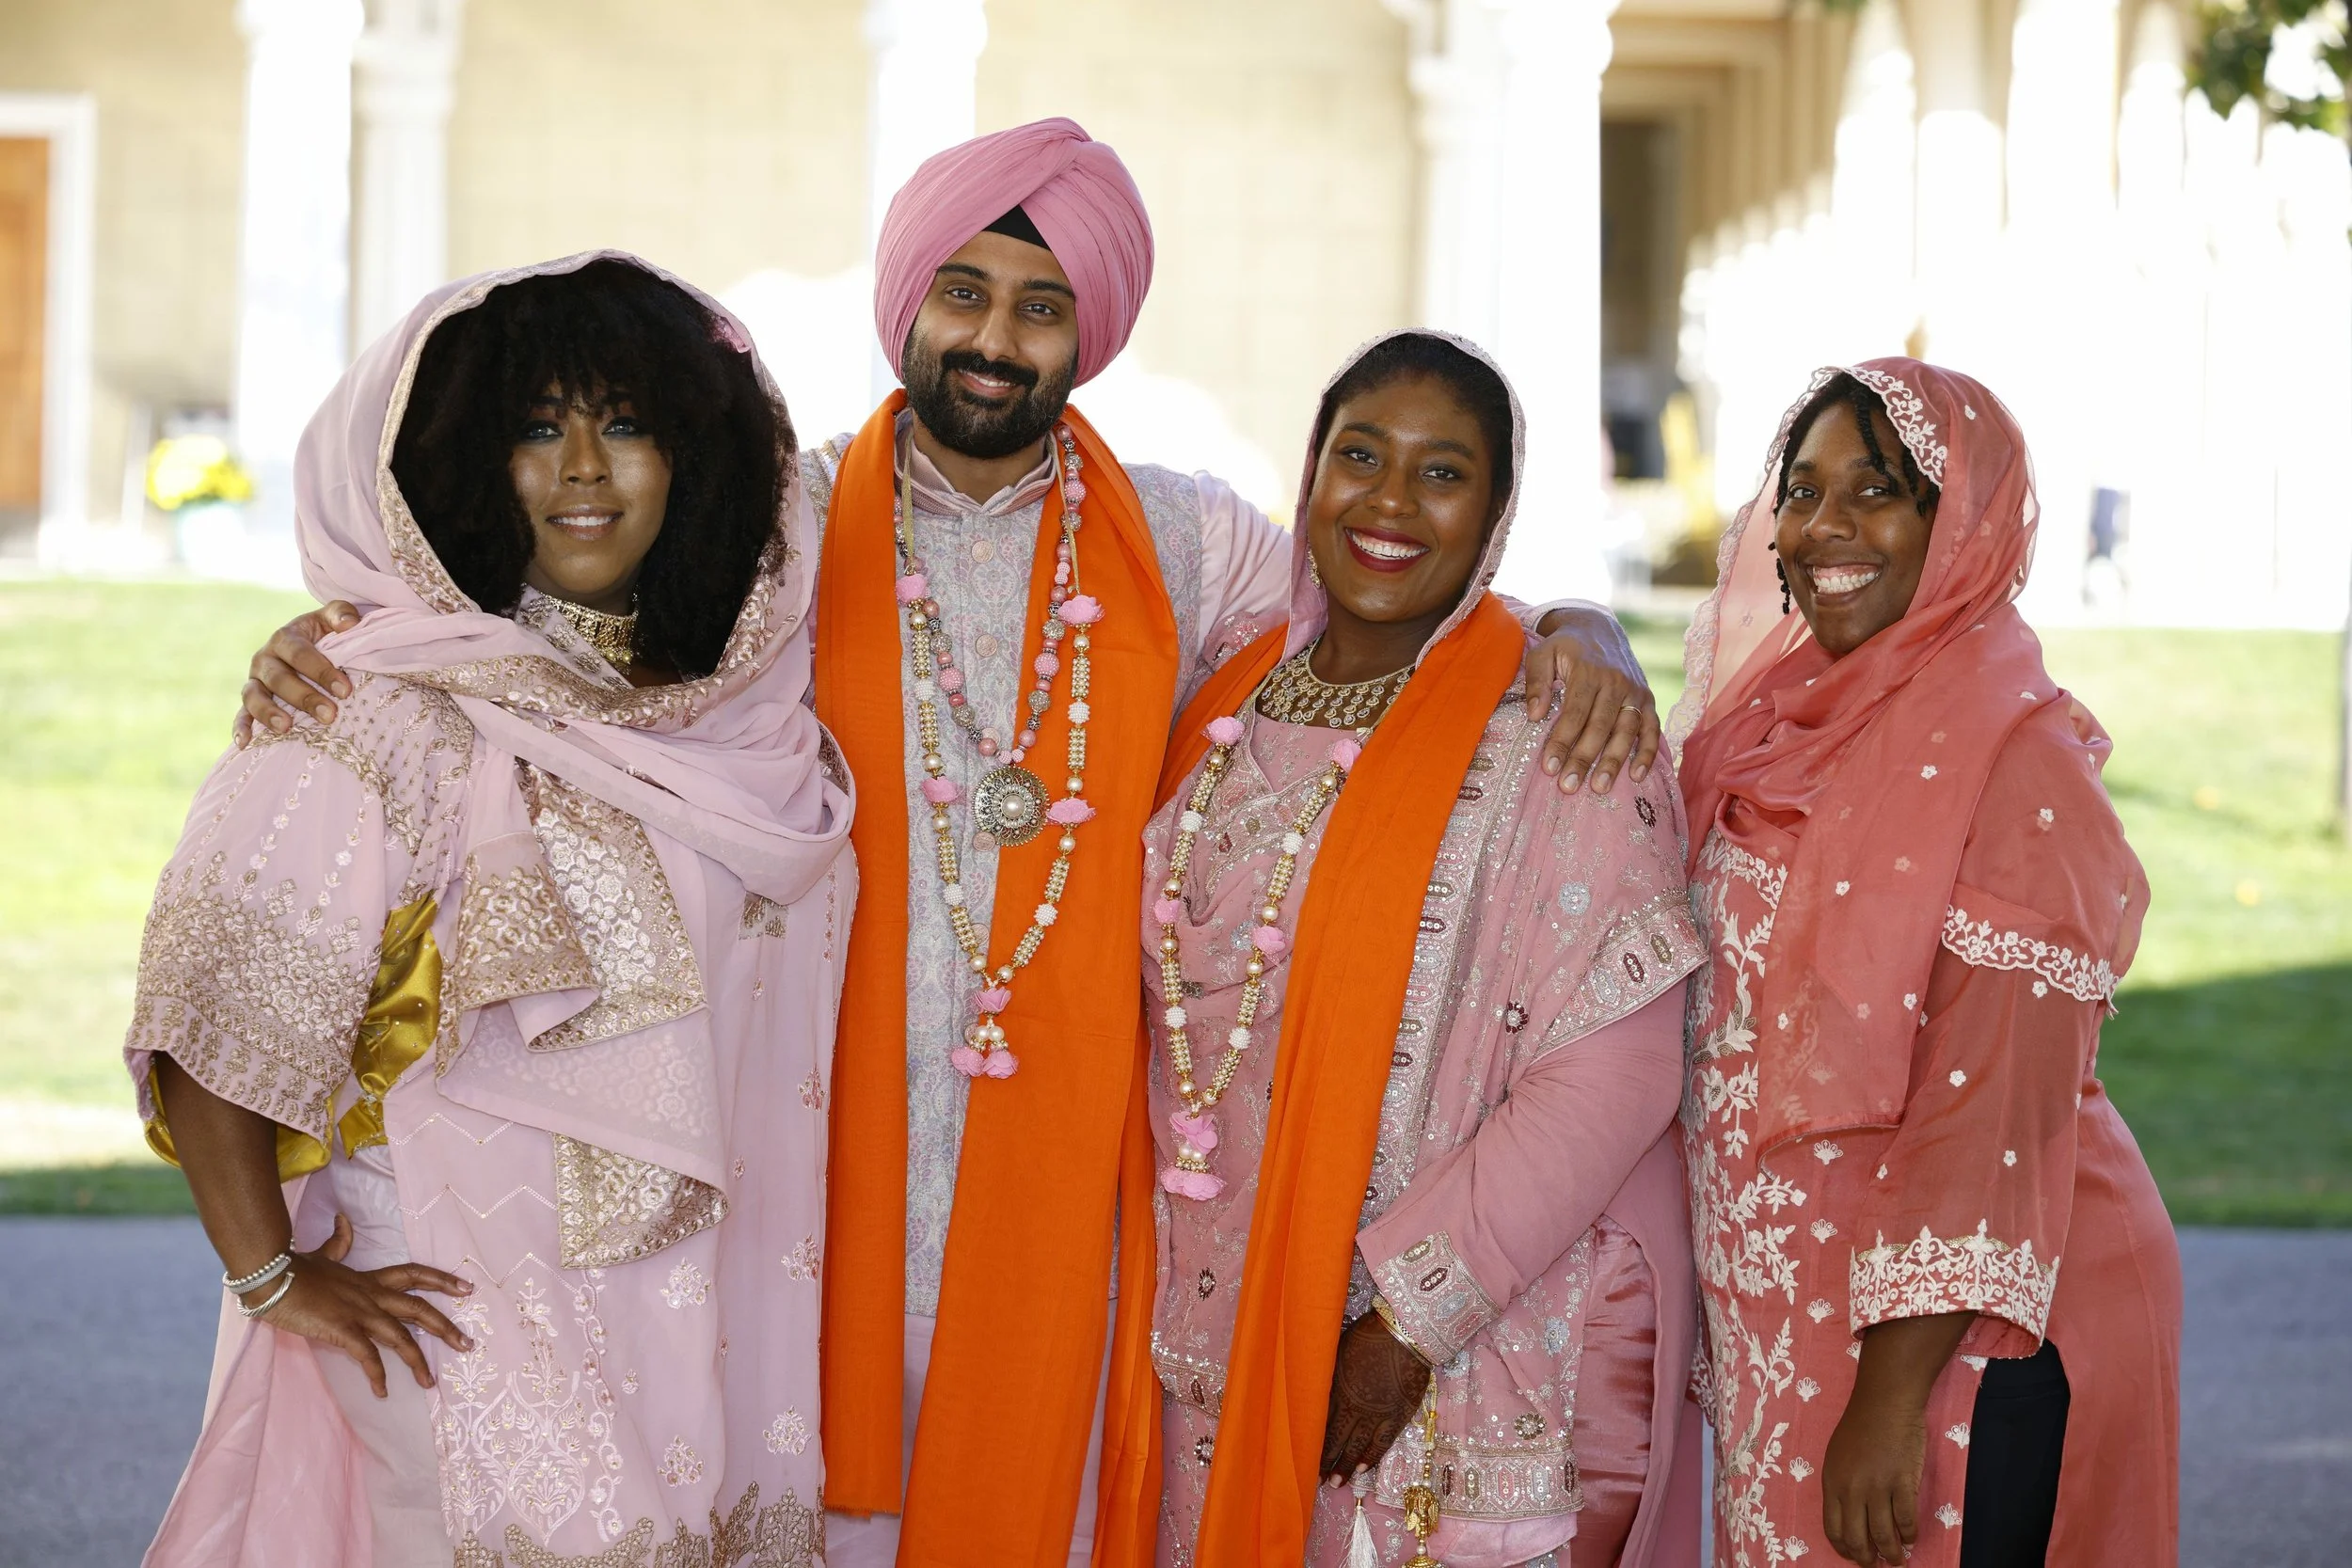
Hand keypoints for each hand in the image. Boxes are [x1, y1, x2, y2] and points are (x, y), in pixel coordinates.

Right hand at [235, 601, 361, 744]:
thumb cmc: (323, 634)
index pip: (301, 654)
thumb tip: (349, 623)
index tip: (345, 690)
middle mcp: (265, 658)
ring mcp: (255, 680)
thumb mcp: (330, 619)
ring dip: (268, 712)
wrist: (306, 644)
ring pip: (253, 696)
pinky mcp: (250, 700)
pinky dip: (240, 727)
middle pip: (279, 678)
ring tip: (287, 727)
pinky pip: (241, 714)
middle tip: (330, 715)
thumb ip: (341, 613)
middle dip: (304, 697)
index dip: (322, 671)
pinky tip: (244, 743)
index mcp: (285, 638)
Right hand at [248, 1213, 475, 1396]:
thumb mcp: (323, 1254)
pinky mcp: (342, 1329)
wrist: (272, 1277)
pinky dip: (377, 1374)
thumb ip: (339, 1242)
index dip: (442, 1280)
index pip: (415, 1274)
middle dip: (445, 1327)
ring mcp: (360, 1312)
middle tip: (468, 1344)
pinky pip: (367, 1355)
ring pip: (400, 1336)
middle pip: (418, 1309)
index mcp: (370, 1279)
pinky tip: (382, 1391)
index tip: (468, 1287)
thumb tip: (344, 1220)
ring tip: (430, 1382)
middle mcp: (372, 1295)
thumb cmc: (295, 1269)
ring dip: (417, 1360)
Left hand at [1319, 1309, 1431, 1484]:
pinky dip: (1371, 1457)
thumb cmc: (1368, 1335)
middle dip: (1325, 1461)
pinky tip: (1362, 1469)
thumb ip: (1326, 1375)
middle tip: (1317, 1480)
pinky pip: (1382, 1442)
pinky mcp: (1398, 1415)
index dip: (1312, 1442)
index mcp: (1336, 1389)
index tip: (1303, 1457)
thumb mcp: (1337, 1351)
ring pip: (1357, 1446)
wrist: (1404, 1334)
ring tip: (1336, 1483)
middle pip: (1336, 1439)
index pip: (1320, 1424)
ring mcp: (1377, 1413)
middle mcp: (1354, 1406)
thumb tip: (1312, 1388)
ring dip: (1346, 1466)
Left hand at [1524, 606, 1660, 793]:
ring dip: (1614, 761)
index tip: (1548, 767)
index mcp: (1589, 671)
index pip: (1575, 712)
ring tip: (1600, 788)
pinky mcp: (1647, 699)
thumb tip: (1535, 714)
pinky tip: (1637, 776)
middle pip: (1601, 726)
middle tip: (1569, 786)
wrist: (1599, 628)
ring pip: (1627, 731)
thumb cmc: (1565, 647)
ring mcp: (1635, 691)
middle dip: (1585, 758)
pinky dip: (1648, 752)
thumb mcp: (1543, 653)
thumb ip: (1536, 681)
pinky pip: (1651, 729)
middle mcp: (1616, 682)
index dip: (1562, 741)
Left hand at [1820, 1376, 1927, 1562]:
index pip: (1833, 1528)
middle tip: (1875, 1565)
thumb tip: (1850, 1516)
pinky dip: (1909, 1534)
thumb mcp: (1836, 1455)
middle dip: (1867, 1559)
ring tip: (1897, 1560)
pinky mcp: (1902, 1482)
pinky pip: (1906, 1519)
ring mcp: (1877, 1487)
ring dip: (1892, 1553)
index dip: (1844, 1548)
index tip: (1853, 1555)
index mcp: (1831, 1483)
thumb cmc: (1860, 1425)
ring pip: (1884, 1535)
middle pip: (1857, 1538)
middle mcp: (1851, 1489)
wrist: (1884, 1402)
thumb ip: (1840, 1485)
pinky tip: (1911, 1537)